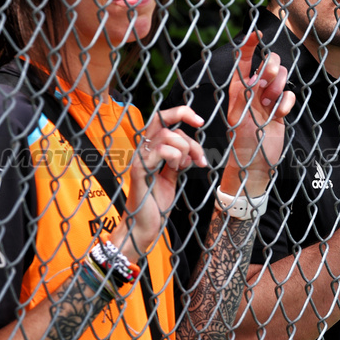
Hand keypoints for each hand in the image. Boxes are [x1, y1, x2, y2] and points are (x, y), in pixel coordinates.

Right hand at [119, 106, 206, 258]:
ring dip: (184, 149)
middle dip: (184, 120)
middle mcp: (142, 150)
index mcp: (150, 149)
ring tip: (183, 166)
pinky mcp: (139, 171)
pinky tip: (176, 169)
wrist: (145, 225)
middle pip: (160, 118)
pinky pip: (160, 151)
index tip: (200, 121)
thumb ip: (178, 161)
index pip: (162, 119)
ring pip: (166, 135)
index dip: (182, 114)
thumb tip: (190, 151)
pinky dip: (174, 157)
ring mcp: (139, 159)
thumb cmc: (155, 202)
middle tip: (198, 148)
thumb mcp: (171, 177)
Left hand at [221, 32, 296, 196]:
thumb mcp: (238, 116)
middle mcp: (255, 90)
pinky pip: (291, 95)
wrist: (254, 163)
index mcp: (239, 88)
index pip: (244, 59)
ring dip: (279, 89)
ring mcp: (269, 99)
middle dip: (271, 71)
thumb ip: (247, 95)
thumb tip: (256, 76)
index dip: (249, 45)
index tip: (256, 34)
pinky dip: (287, 103)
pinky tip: (280, 115)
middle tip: (266, 87)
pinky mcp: (281, 109)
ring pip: (283, 78)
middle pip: (269, 63)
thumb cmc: (240, 142)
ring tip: (270, 106)